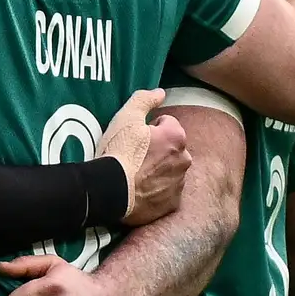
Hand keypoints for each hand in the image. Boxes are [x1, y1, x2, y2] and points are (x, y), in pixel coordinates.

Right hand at [98, 90, 189, 225]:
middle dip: (157, 150)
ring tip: (134, 174)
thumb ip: (145, 99)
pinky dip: (155, 191)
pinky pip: (166, 192)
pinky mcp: (171, 203)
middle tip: (133, 157)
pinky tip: (138, 190)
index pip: (166, 124)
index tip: (134, 138)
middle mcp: (185, 159)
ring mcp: (179, 183)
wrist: (109, 191)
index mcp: (177, 136)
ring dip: (156, 170)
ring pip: (169, 170)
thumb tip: (160, 92)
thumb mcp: (126, 117)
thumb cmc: (118, 151)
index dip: (148, 128)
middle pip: (171, 148)